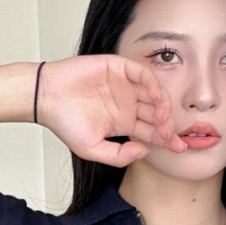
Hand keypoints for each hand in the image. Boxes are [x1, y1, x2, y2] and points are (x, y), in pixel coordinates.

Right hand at [35, 54, 188, 167]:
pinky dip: (152, 83)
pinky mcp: (119, 68)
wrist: (46, 98)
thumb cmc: (64, 123)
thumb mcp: (92, 150)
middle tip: (169, 133)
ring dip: (163, 105)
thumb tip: (144, 151)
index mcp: (123, 123)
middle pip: (157, 113)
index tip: (179, 148)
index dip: (167, 139)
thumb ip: (118, 156)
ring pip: (154, 93)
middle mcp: (127, 104)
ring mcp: (124, 86)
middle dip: (168, 124)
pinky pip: (143, 74)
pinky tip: (154, 96)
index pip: (152, 131)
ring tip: (162, 117)